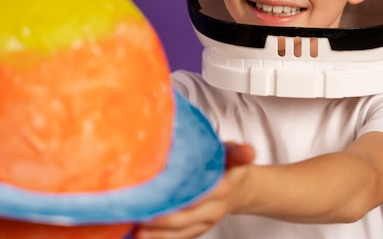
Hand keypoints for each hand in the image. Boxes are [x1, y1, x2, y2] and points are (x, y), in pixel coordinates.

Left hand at [133, 142, 254, 238]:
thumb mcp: (233, 154)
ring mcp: (205, 223)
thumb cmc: (230, 167)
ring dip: (155, 234)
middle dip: (157, 219)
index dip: (172, 196)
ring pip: (178, 234)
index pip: (195, 196)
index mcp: (222, 189)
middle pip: (182, 218)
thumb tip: (249, 151)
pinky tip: (139, 235)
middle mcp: (214, 210)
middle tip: (134, 211)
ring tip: (133, 229)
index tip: (150, 193)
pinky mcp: (197, 231)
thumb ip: (238, 152)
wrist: (241, 189)